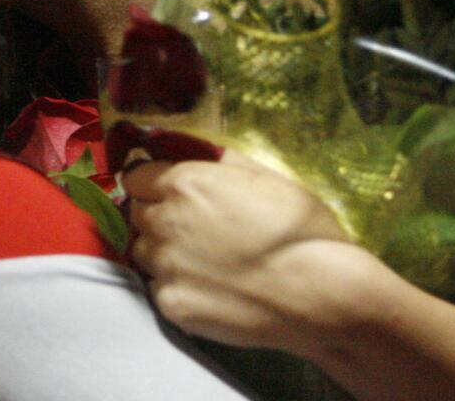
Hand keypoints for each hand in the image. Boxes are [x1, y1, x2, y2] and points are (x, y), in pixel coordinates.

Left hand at [123, 149, 373, 355]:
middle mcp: (164, 221)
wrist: (319, 296)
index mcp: (185, 183)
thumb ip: (218, 161)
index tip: (167, 192)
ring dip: (161, 251)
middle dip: (156, 215)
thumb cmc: (300, 231)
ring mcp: (165, 266)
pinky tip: (208, 288)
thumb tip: (188, 149)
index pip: (136, 176)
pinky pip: (158, 288)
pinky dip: (175, 286)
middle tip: (192, 228)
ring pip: (142, 251)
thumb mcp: (264, 177)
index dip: (151, 183)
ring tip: (200, 260)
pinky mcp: (171, 304)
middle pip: (136, 213)